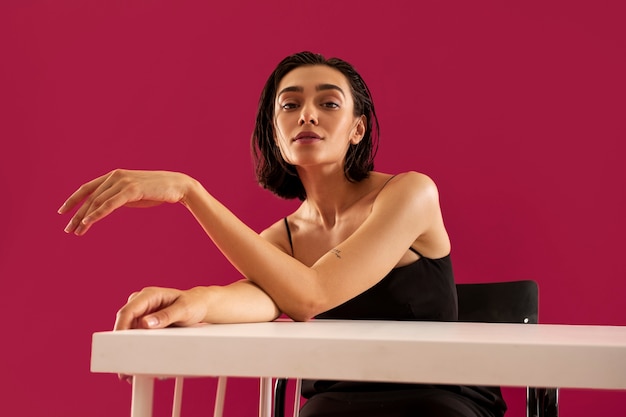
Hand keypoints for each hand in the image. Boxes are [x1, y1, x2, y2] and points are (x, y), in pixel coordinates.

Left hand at [58, 169, 191, 234]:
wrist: (177, 186)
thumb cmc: (156, 191)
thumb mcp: (133, 194)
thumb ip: (118, 197)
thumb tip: (106, 207)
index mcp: (114, 176)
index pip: (88, 188)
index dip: (73, 199)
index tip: (63, 211)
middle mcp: (115, 176)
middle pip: (90, 197)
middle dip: (77, 214)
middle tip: (68, 229)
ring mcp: (123, 182)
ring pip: (98, 201)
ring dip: (85, 218)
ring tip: (76, 231)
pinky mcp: (131, 189)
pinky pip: (109, 203)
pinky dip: (97, 213)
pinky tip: (88, 222)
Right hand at [114, 286, 211, 381]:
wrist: (200, 306)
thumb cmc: (193, 303)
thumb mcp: (184, 310)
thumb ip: (166, 316)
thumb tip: (145, 323)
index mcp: (149, 295)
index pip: (128, 311)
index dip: (121, 328)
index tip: (119, 344)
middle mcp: (142, 303)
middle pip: (124, 323)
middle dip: (122, 343)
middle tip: (124, 365)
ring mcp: (142, 313)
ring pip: (127, 332)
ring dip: (128, 349)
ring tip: (131, 370)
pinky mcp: (144, 323)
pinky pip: (135, 336)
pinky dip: (136, 348)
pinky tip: (139, 362)